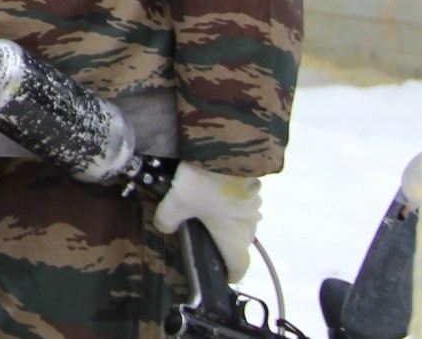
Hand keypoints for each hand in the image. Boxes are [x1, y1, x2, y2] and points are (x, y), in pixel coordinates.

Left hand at [152, 162, 262, 282]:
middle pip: (241, 243)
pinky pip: (244, 203)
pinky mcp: (255, 187)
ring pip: (245, 222)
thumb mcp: (176, 202)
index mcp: (234, 237)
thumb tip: (166, 228)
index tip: (222, 274)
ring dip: (230, 221)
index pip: (240, 266)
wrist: (224, 148)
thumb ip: (167, 220)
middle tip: (205, 236)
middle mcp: (250, 225)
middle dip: (226, 243)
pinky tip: (215, 192)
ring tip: (207, 212)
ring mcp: (256, 205)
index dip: (231, 274)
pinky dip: (233, 203)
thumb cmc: (203, 183)